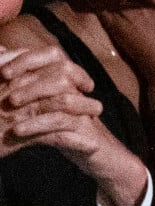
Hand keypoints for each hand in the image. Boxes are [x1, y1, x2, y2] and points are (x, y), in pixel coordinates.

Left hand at [0, 46, 148, 205]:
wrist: (94, 151)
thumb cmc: (60, 126)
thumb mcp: (40, 105)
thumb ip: (25, 84)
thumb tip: (4, 54)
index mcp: (68, 78)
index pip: (52, 55)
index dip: (29, 59)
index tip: (3, 70)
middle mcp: (78, 89)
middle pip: (61, 70)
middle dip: (31, 77)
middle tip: (7, 87)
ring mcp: (83, 109)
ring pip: (63, 95)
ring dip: (36, 98)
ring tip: (11, 105)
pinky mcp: (85, 131)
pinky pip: (63, 123)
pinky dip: (40, 124)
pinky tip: (18, 130)